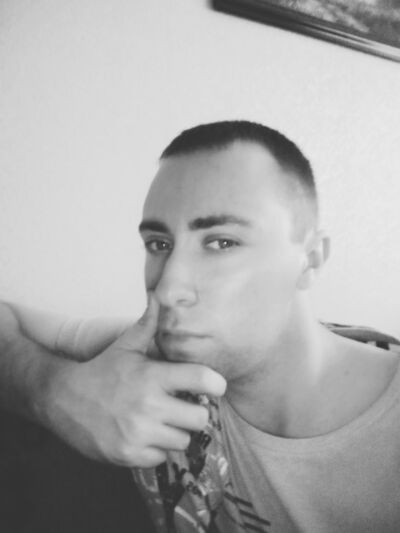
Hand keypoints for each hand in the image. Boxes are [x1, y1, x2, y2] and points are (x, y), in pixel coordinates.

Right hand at [44, 293, 225, 466]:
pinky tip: (146, 435)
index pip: (200, 378)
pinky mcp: (129, 455)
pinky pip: (163, 456)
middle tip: (184, 407)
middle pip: (200, 418)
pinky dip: (158, 448)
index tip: (216, 386)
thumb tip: (156, 296)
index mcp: (152, 376)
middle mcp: (148, 406)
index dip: (215, 382)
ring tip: (163, 421)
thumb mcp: (125, 347)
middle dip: (195, 413)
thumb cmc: (101, 370)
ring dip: (176, 432)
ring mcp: (139, 433)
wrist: (62, 399)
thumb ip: (147, 324)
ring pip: (183, 440)